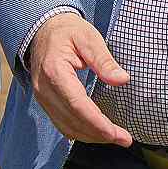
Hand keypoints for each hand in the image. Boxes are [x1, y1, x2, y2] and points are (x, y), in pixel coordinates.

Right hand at [28, 11, 132, 146]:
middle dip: (99, 134)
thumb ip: (104, 60)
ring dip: (91, 136)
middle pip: (73, 121)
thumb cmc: (68, 31)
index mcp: (55, 72)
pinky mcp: (45, 101)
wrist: (42, 29)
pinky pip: (61, 123)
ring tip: (115, 138)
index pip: (78, 106)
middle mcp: (44, 89)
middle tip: (125, 139)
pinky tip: (97, 133)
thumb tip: (122, 80)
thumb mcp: (89, 38)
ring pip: (66, 127)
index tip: (119, 134)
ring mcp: (42, 97)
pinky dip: (80, 132)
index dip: (98, 124)